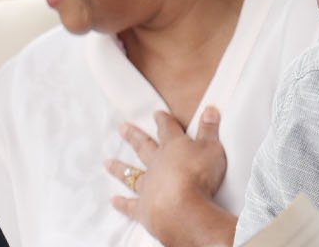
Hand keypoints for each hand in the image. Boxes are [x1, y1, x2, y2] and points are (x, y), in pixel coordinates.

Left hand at [106, 107, 235, 245]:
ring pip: (131, 174)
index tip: (157, 114)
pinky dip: (121, 204)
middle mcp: (156, 163)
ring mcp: (148, 185)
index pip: (167, 129)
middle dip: (134, 136)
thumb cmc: (199, 175)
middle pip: (143, 146)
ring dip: (120, 168)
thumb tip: (210, 109)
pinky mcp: (143, 208)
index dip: (163, 121)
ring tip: (107, 163)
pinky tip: (113, 201)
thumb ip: (210, 130)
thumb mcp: (211, 148)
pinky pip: (129, 205)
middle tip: (121, 128)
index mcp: (173, 147)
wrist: (182, 208)